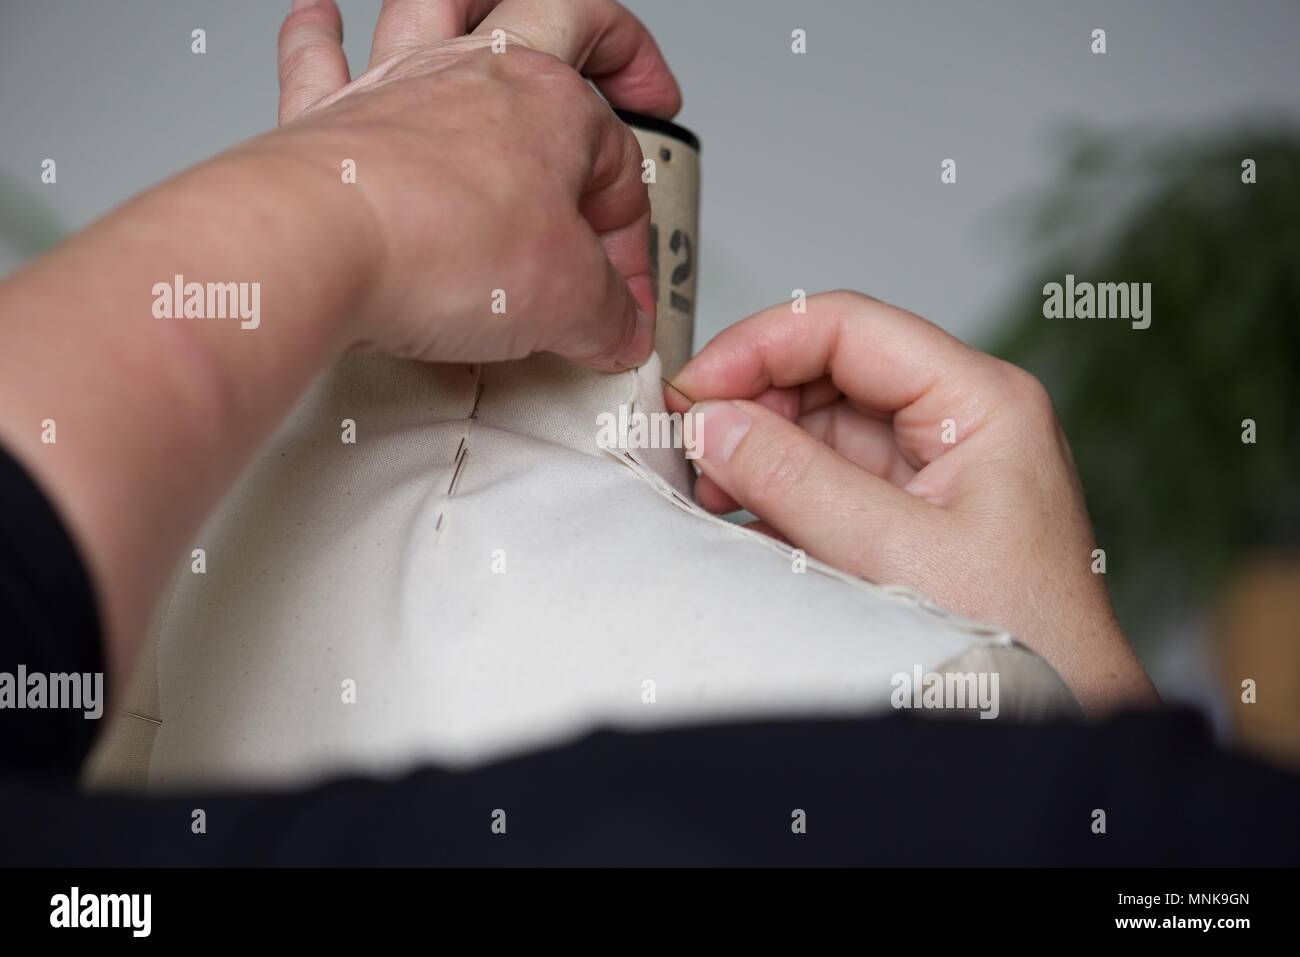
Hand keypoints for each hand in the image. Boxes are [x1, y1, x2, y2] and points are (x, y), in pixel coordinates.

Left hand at [269, 0, 681, 368]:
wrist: (315, 244)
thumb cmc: (437, 245)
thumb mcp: (567, 302)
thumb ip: (607, 316)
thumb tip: (619, 329)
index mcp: (554, 105)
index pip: (620, 167)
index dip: (630, 239)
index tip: (619, 300)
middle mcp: (477, 76)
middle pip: (566, 16)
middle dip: (615, 41)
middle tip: (638, 80)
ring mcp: (399, 87)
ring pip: (442, 2)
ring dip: (476, 1)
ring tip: (498, 12)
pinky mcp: (326, 117)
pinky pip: (317, 51)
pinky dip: (319, 31)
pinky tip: (324, 19)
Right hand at [666, 291, 1158, 714]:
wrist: (1058, 724)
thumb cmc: (1019, 644)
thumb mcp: (894, 554)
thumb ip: (795, 480)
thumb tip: (712, 423)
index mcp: (981, 402)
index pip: (850, 328)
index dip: (761, 345)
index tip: (696, 388)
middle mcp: (958, 421)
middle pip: (829, 371)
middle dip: (754, 404)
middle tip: (690, 447)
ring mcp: (932, 468)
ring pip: (819, 426)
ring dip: (757, 451)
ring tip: (709, 492)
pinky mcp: (909, 514)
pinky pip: (826, 480)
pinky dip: (776, 494)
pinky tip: (739, 520)